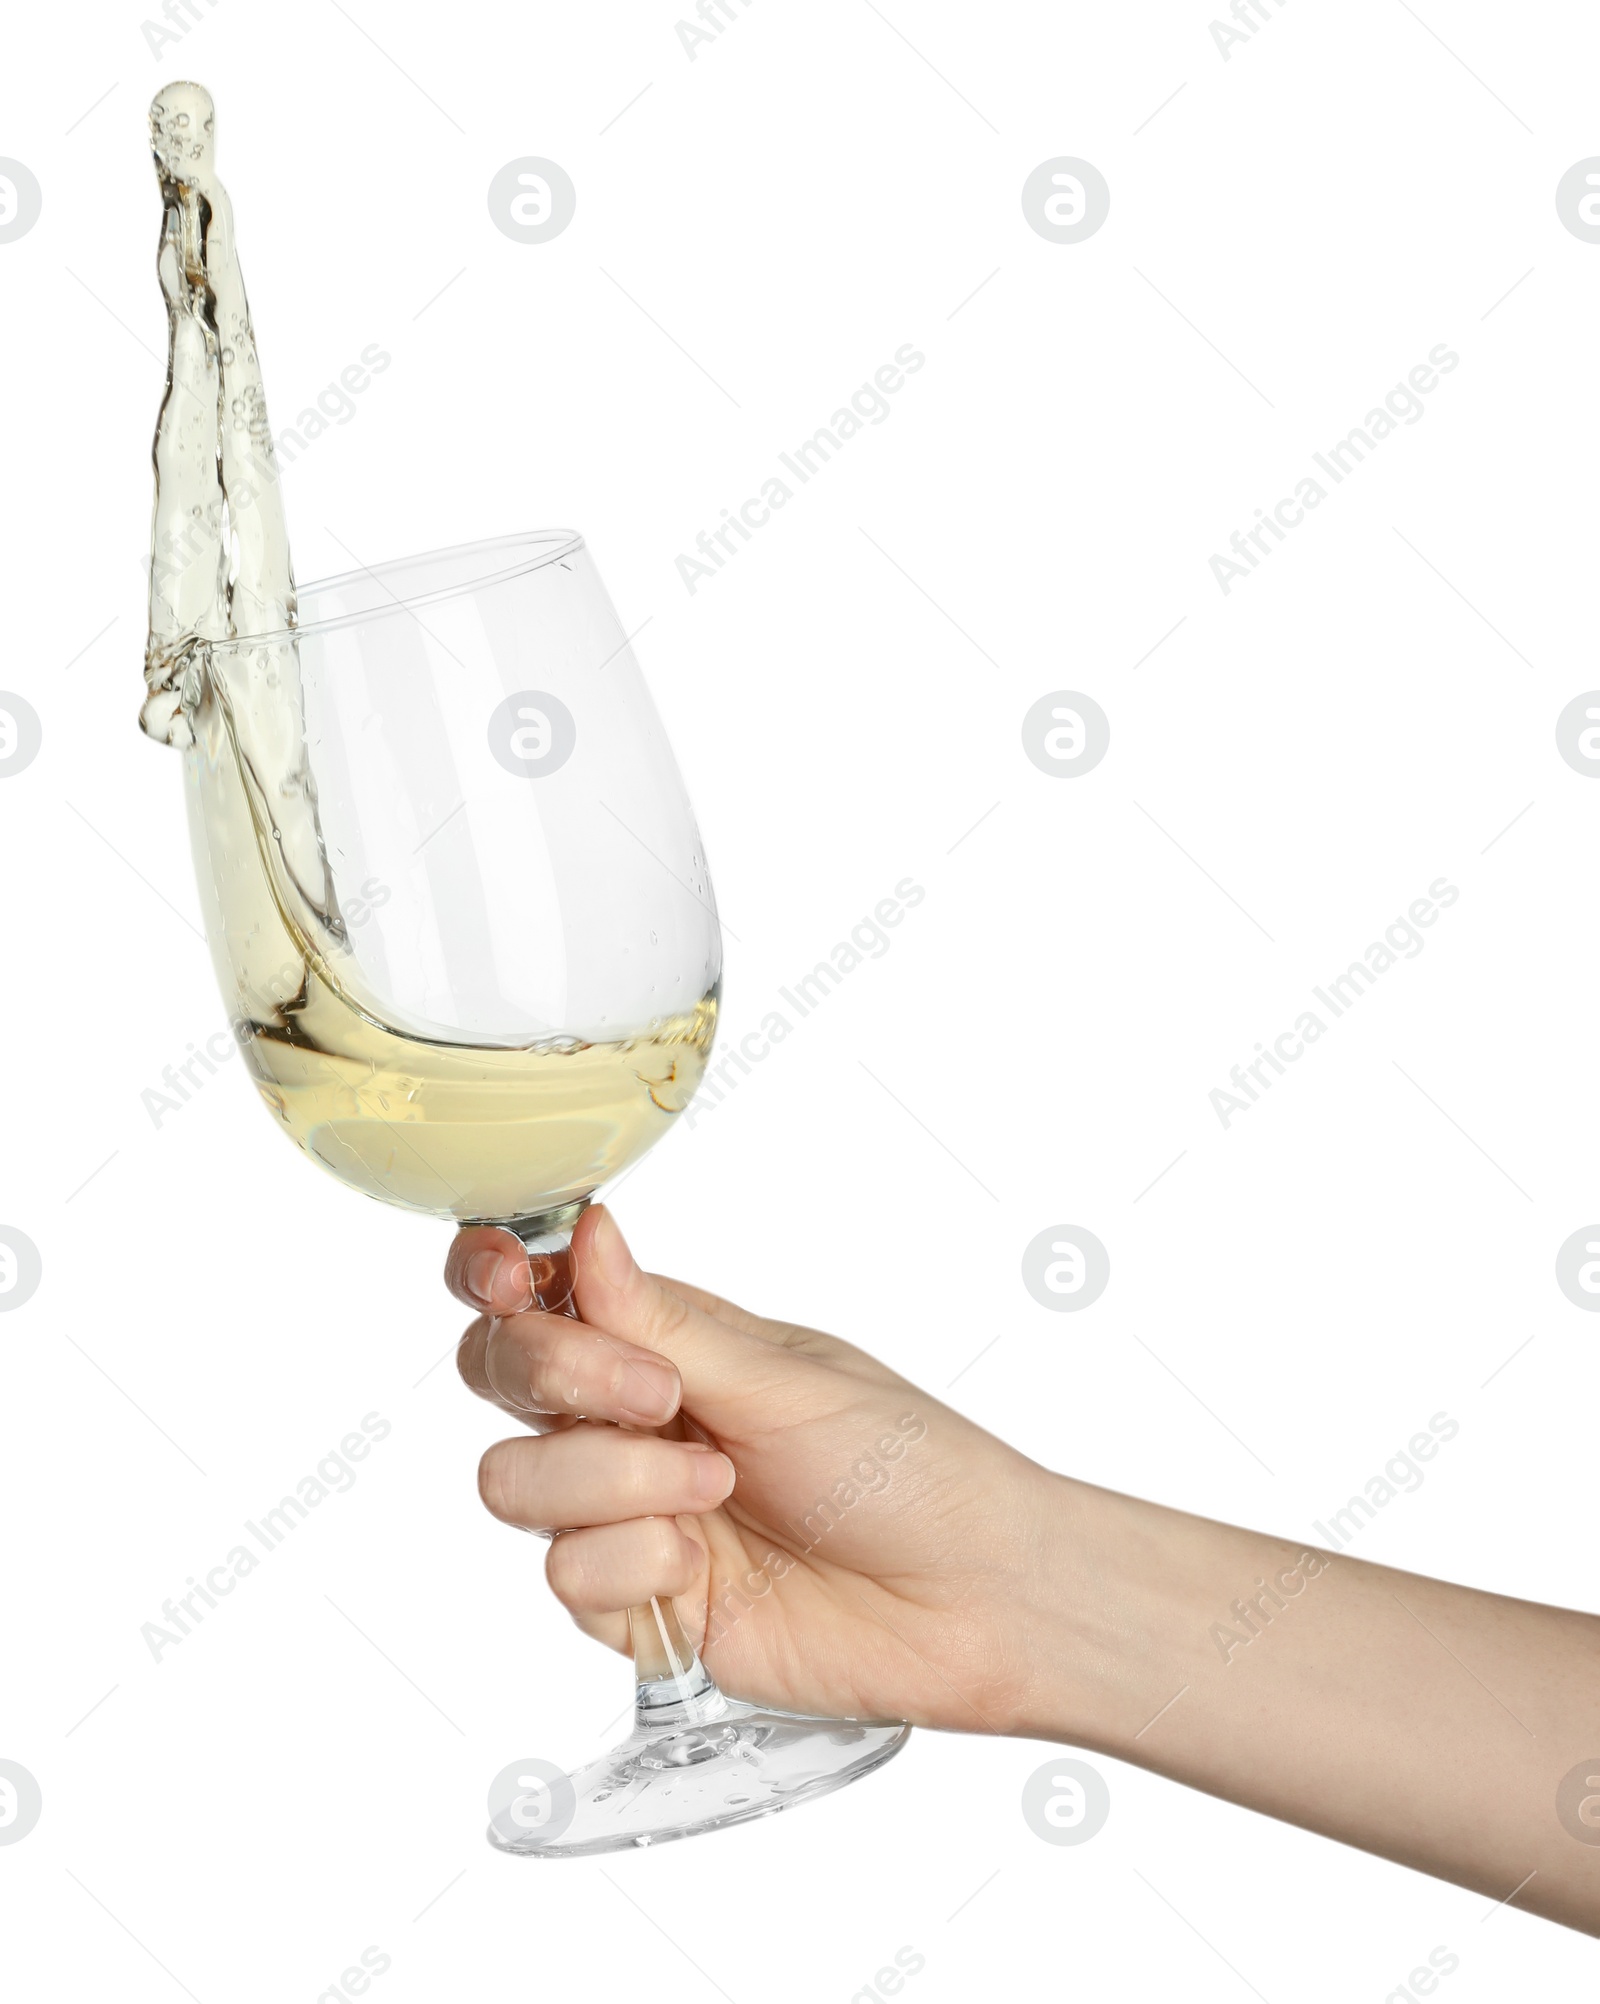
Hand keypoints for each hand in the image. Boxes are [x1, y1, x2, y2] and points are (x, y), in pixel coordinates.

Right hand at [447, 1205, 1054, 1732]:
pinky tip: (703, 1567)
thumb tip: (585, 1233)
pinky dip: (632, 1566)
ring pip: (512, 1481)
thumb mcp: (787, 1379)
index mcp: (667, 1340)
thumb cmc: (908, 1466)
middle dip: (555, 1375)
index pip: (536, 1291)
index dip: (493, 1275)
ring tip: (715, 1488)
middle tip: (657, 1394)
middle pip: (499, 1375)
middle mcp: (630, 1421)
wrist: (971, 1601)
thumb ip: (665, 1323)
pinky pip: (564, 1576)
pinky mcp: (635, 1606)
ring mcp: (626, 1514)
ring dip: (610, 1481)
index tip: (510, 1277)